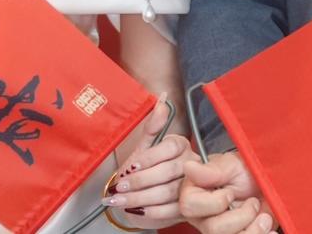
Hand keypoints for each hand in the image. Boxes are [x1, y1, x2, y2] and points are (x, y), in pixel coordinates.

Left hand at [102, 96, 197, 228]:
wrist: (146, 192)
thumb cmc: (144, 167)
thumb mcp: (145, 145)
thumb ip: (153, 125)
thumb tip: (162, 98)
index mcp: (180, 145)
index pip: (169, 148)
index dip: (149, 158)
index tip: (131, 166)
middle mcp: (190, 164)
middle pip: (168, 172)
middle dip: (140, 181)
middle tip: (121, 186)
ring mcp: (190, 187)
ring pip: (167, 193)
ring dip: (140, 198)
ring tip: (120, 200)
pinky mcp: (186, 207)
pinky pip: (170, 211)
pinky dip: (150, 212)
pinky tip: (134, 211)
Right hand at [179, 151, 272, 233]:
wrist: (267, 185)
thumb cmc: (246, 171)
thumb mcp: (231, 165)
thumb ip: (211, 170)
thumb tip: (189, 167)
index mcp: (195, 195)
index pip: (189, 206)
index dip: (214, 202)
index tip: (230, 192)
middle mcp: (203, 217)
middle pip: (212, 229)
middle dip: (241, 216)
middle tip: (253, 202)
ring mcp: (219, 231)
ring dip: (254, 230)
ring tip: (264, 217)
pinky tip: (268, 229)